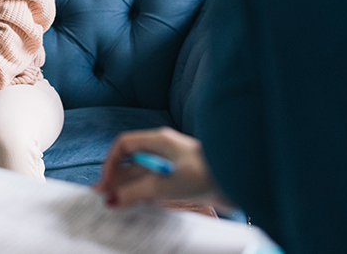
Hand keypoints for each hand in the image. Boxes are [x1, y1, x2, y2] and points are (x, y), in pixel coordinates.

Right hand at [93, 127, 216, 206]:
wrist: (243, 181)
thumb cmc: (208, 174)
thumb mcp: (166, 185)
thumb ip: (137, 192)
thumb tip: (113, 199)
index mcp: (159, 141)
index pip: (124, 145)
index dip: (111, 162)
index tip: (107, 183)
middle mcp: (164, 151)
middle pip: (132, 163)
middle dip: (117, 179)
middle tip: (103, 197)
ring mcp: (174, 165)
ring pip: (143, 176)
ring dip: (130, 189)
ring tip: (116, 205)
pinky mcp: (183, 180)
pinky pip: (156, 186)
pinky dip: (144, 195)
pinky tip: (138, 206)